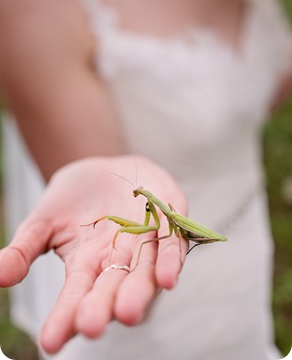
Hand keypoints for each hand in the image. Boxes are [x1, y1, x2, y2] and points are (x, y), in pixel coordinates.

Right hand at [0, 155, 187, 353]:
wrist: (101, 170)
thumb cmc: (71, 200)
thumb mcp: (42, 222)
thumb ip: (24, 249)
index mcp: (87, 266)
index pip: (75, 296)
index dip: (65, 317)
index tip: (50, 341)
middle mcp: (118, 260)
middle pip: (112, 288)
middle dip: (103, 306)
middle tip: (92, 326)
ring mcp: (144, 240)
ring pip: (144, 271)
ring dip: (139, 291)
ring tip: (129, 311)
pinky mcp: (166, 216)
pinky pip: (171, 240)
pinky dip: (169, 257)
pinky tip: (166, 277)